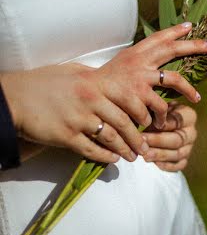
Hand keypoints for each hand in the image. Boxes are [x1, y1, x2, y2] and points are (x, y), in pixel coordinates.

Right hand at [1, 22, 206, 163]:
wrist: (15, 98)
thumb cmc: (46, 83)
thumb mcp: (76, 74)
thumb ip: (102, 79)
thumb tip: (120, 84)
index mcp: (100, 82)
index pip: (137, 100)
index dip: (154, 113)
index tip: (163, 121)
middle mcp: (93, 99)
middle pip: (131, 123)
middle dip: (143, 138)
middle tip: (149, 147)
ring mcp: (80, 119)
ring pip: (116, 139)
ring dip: (129, 150)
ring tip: (135, 156)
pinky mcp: (68, 137)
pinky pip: (95, 151)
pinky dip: (107, 158)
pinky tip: (113, 160)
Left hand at [141, 103, 197, 171]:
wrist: (158, 124)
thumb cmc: (157, 112)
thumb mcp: (157, 107)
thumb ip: (156, 112)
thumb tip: (150, 122)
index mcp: (189, 116)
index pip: (178, 120)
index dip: (163, 123)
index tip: (147, 124)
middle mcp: (191, 133)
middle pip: (177, 139)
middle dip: (158, 140)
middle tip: (142, 140)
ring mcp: (189, 147)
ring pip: (177, 153)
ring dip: (160, 155)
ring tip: (145, 154)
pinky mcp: (184, 160)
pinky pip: (178, 165)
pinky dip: (166, 165)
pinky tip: (153, 163)